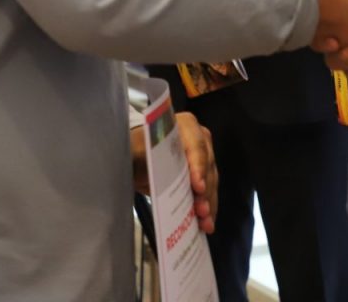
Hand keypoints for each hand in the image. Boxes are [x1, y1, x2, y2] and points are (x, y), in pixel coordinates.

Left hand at [132, 114, 218, 233]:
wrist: (136, 157)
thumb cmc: (136, 149)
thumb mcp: (136, 149)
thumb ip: (143, 152)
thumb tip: (143, 162)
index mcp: (185, 125)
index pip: (196, 146)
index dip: (198, 167)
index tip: (198, 187)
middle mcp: (200, 138)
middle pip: (207, 166)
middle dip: (205, 191)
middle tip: (202, 211)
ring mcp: (204, 157)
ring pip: (211, 181)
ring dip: (209, 203)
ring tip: (206, 223)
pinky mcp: (204, 174)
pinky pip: (209, 191)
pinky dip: (208, 207)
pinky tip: (207, 223)